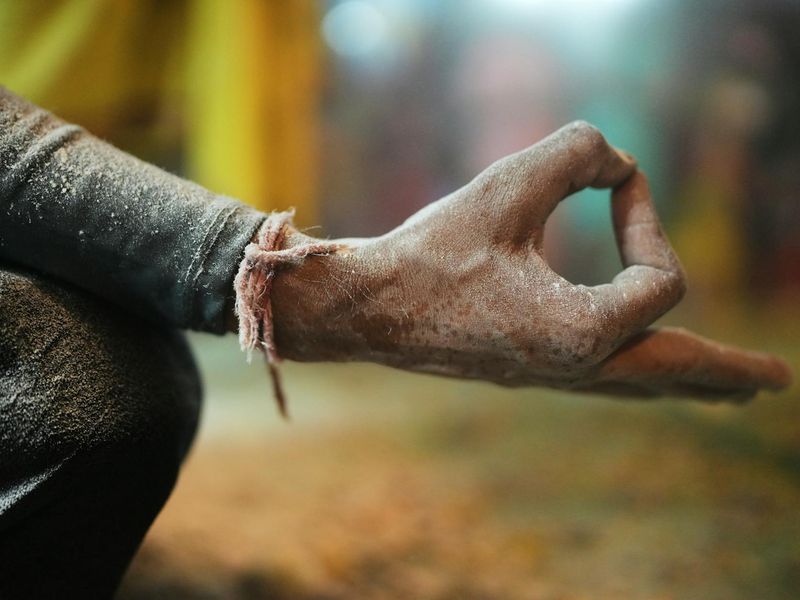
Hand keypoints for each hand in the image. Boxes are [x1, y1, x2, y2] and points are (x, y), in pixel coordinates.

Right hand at [270, 121, 791, 400]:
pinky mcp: (532, 370)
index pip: (660, 280)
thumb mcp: (506, 187)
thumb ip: (575, 152)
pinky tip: (645, 373)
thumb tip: (618, 159)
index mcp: (581, 335)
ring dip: (692, 383)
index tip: (614, 181)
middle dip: (728, 374)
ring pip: (643, 387)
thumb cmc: (431, 253)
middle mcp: (577, 368)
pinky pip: (607, 382)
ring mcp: (554, 378)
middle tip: (775, 385)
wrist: (370, 309)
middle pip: (677, 373)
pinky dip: (644, 378)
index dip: (648, 217)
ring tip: (732, 391)